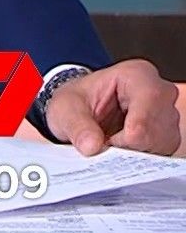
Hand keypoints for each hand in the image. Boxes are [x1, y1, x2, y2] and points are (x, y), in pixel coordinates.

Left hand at [44, 59, 181, 155]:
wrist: (77, 109)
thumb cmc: (76, 101)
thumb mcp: (64, 109)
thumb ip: (77, 126)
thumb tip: (92, 147)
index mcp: (138, 76)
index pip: (147, 112)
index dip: (128, 136)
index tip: (108, 142)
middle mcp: (159, 93)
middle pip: (157, 132)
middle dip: (130, 146)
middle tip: (107, 141)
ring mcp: (167, 115)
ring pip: (162, 145)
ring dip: (135, 152)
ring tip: (112, 140)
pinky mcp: (167, 135)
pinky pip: (162, 153)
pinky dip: (140, 157)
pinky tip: (123, 147)